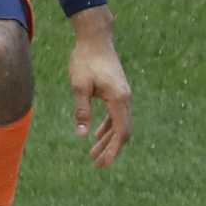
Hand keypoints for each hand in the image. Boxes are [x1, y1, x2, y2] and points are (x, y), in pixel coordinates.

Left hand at [68, 6, 131, 168]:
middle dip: (111, 150)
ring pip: (119, 124)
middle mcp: (126, 99)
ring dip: (108, 140)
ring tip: (93, 155)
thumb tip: (82, 135)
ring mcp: (123, 95)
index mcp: (119, 99)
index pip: (120, 132)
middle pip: (122, 132)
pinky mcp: (117, 92)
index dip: (113, 150)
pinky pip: (116, 115)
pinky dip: (107, 127)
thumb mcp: (79, 86)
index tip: (103, 164)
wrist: (95, 39)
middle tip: (98, 166)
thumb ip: (82, 110)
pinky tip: (96, 136)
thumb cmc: (85, 60)